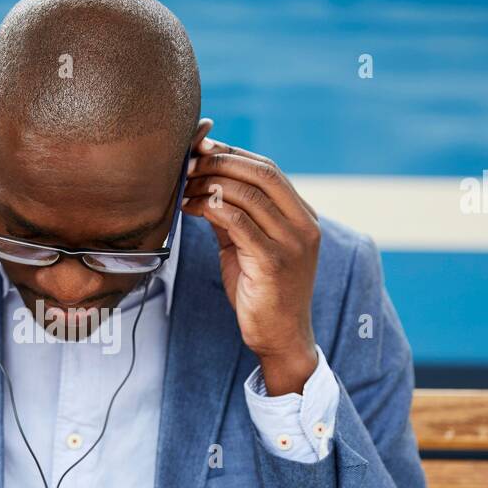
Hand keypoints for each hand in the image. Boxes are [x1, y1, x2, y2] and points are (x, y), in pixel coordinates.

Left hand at [180, 132, 320, 395]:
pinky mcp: (274, 262)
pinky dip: (210, 209)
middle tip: (188, 162)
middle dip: (220, 162)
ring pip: (248, 195)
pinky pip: (238, 223)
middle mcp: (304, 225)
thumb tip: (205, 184)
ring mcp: (293, 243)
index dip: (233, 154)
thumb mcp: (249, 247)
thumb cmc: (263, 293)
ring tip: (184, 186)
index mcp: (303, 217)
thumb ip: (236, 216)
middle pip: (261, 174)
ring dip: (209, 185)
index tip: (202, 148)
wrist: (282, 338)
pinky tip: (190, 208)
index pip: (269, 170)